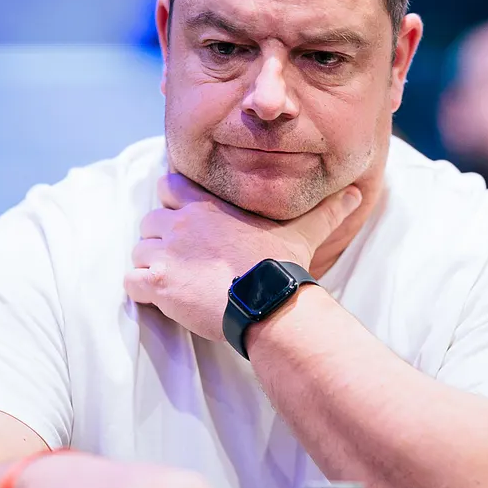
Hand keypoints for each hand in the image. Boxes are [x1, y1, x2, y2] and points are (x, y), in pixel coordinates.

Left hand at [125, 173, 360, 341]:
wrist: (268, 302)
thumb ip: (326, 211)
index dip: (170, 202)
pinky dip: (139, 291)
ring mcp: (166, 253)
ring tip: (169, 283)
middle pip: (149, 221)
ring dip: (148, 265)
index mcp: (208, 206)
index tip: (182, 221)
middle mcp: (181, 223)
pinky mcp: (158, 283)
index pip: (167, 186)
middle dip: (158, 239)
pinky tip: (156, 299)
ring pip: (138, 250)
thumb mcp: (305, 232)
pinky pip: (130, 282)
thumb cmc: (283, 266)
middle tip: (178, 260)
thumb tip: (357, 193)